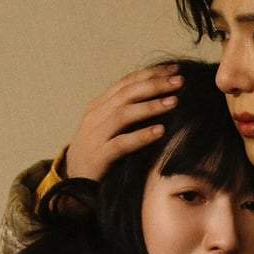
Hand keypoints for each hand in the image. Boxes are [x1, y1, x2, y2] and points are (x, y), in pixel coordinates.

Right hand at [65, 63, 183, 180]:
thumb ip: (128, 114)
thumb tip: (160, 99)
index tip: (175, 69)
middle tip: (180, 81)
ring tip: (174, 102)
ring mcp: (95, 136)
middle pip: (127, 94)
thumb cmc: (100, 155)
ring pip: (123, 114)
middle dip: (155, 85)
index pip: (126, 83)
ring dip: (151, 106)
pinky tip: (161, 131)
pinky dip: (141, 136)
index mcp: (99, 106)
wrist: (74, 184)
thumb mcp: (111, 129)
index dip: (151, 74)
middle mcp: (95, 117)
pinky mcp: (99, 157)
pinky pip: (121, 143)